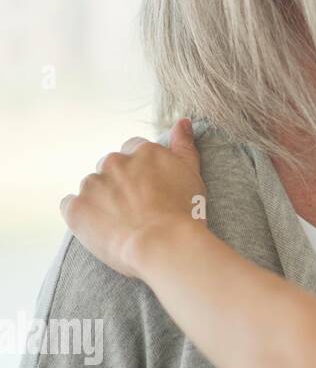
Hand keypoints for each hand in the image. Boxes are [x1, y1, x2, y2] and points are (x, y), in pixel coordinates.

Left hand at [60, 119, 208, 279]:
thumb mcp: (191, 174)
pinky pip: (71, 205)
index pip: (133, 150)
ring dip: (101, 198)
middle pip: (110, 167)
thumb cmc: (184, 212)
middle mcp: (114, 162)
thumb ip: (183, 146)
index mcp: (143, 152)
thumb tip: (181, 122)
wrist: (163, 244)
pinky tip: (101, 226)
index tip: (148, 188)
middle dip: (119, 183)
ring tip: (120, 221)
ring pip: (92, 186)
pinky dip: (82, 213)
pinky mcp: (76, 207)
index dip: (141, 170)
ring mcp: (92, 184)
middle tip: (136, 207)